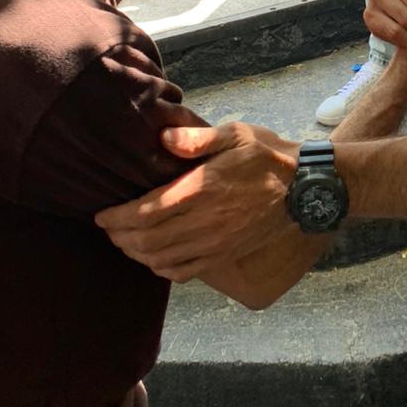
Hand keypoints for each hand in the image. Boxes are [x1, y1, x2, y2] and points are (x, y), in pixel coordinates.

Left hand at [95, 122, 299, 280]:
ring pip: (162, 259)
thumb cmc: (267, 156)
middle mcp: (205, 222)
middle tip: (106, 227)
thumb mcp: (236, 134)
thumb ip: (198, 138)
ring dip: (136, 253)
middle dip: (120, 236)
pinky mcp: (225, 256)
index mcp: (203, 189)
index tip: (101, 214)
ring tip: (123, 242)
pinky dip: (161, 269)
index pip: (146, 212)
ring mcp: (215, 244)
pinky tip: (153, 259)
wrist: (305, 188)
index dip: (117, 217)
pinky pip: (185, 272)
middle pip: (147, 240)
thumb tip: (163, 138)